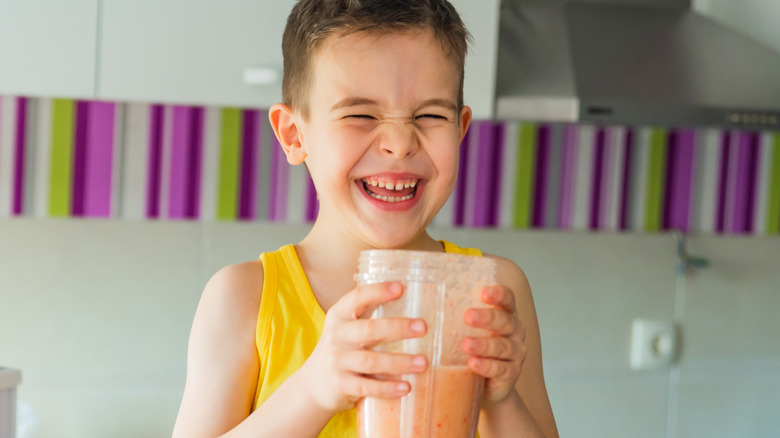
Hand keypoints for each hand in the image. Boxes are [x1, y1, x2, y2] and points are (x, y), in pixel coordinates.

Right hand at [300, 282, 427, 413]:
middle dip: (398, 327)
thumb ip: (370, 316)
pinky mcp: (340, 385)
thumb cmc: (342, 349)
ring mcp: (337, 361)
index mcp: (340, 315)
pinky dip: (387, 388)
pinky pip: (366, 387)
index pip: (357, 298)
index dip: (378, 292)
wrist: (314, 383)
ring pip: (371, 361)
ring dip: (399, 362)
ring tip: (422, 363)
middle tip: (423, 328)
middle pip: (369, 329)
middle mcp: (336, 336)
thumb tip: (416, 302)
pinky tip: (406, 387)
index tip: (400, 288)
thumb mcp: (348, 327)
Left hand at [462, 285, 526, 405]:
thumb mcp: (463, 329)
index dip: (499, 294)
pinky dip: (487, 366)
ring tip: (466, 344)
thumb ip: (452, 314)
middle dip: (487, 318)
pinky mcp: (511, 374)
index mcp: (504, 314)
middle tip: (468, 316)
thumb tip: (419, 297)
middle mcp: (514, 332)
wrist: (484, 385)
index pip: (507, 299)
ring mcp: (515, 354)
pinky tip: (473, 363)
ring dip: (484, 345)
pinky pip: (501, 369)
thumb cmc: (470, 348)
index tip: (483, 292)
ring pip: (503, 346)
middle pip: (505, 321)